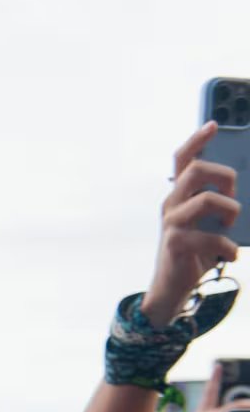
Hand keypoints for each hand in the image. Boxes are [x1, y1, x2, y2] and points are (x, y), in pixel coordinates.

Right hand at [141, 123, 239, 326]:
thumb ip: (217, 203)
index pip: (182, 159)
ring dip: (230, 210)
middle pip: (194, 170)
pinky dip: (228, 248)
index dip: (197, 139)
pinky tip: (230, 256)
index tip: (215, 124)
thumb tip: (239, 188)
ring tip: (231, 227)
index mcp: (180, 196)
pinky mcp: (176, 245)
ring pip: (205, 200)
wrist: (172, 288)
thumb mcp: (207, 222)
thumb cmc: (194, 252)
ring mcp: (172, 224)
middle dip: (223, 175)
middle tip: (233, 193)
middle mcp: (172, 205)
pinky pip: (210, 237)